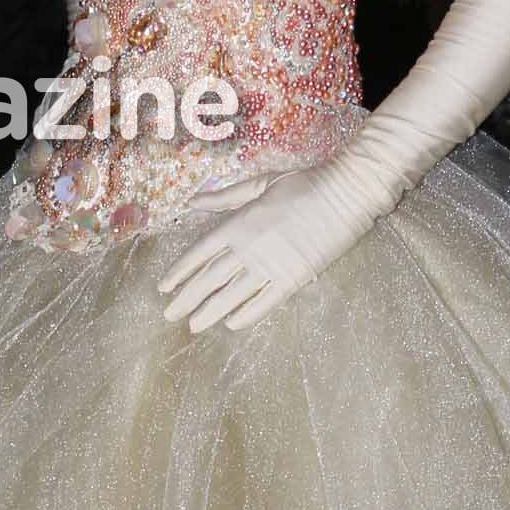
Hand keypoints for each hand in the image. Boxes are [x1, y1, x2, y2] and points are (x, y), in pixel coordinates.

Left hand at [159, 162, 376, 334]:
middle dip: (187, 298)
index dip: (179, 272)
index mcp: (238, 224)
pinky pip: (264, 303)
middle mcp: (248, 248)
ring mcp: (271, 265)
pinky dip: (246, 315)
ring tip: (193, 326)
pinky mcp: (294, 278)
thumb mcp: (259, 184)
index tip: (164, 287)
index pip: (199, 253)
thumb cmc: (304, 183)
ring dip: (210, 312)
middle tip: (170, 315)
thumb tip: (192, 202)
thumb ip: (224, 197)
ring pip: (231, 295)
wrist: (346, 192)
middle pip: (209, 279)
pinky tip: (231, 324)